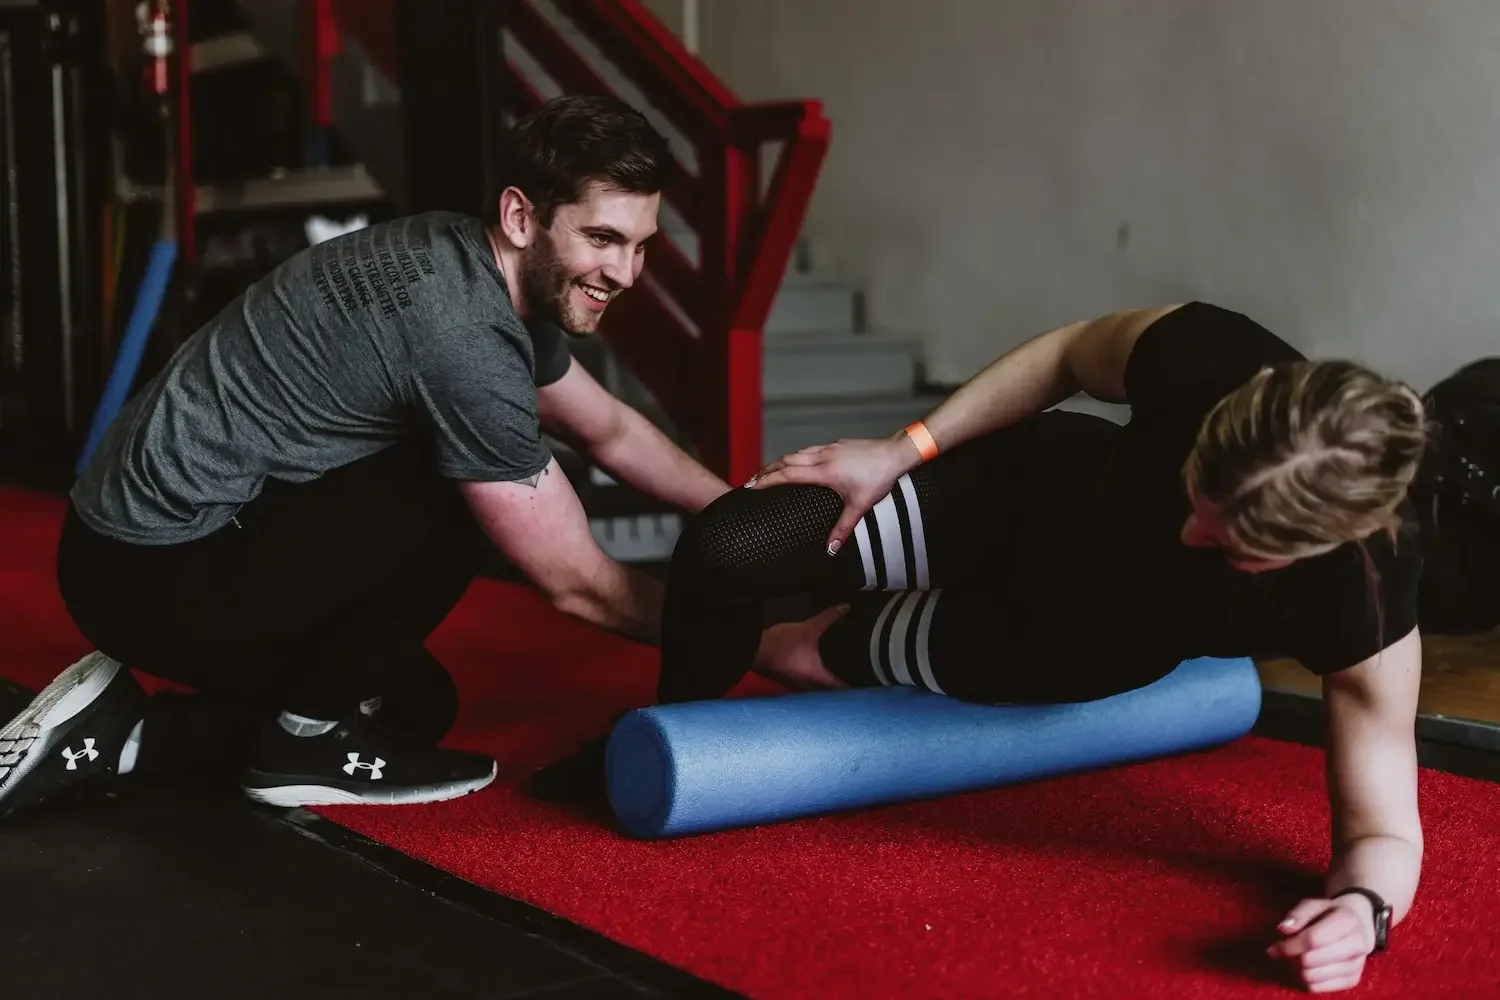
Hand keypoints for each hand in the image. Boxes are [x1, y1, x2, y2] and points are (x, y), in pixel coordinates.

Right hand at [747, 436, 917, 553]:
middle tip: (752, 479)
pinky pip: (810, 449)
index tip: (751, 486)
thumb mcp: (859, 506)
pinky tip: (799, 461)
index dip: (767, 480)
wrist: (895, 454)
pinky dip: (797, 456)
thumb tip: (830, 549)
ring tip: (769, 471)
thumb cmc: (878, 478)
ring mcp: (829, 448)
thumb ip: (843, 528)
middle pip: (786, 461)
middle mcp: (822, 457)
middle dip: (766, 470)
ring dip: (780, 461)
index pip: (787, 474)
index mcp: (824, 472)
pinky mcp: (837, 444)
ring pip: (797, 452)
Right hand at [752, 605, 851, 691]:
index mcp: (817, 678)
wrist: (752, 648)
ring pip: (818, 691)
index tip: (868, 685)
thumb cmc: (779, 644)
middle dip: (843, 689)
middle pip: (831, 694)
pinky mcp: (789, 681)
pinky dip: (815, 682)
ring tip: (840, 676)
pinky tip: (817, 673)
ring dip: (827, 687)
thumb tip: (845, 608)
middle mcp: (808, 687)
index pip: (841, 689)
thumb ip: (828, 618)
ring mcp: (797, 686)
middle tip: (856, 680)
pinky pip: (807, 686)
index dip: (855, 688)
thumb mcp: (808, 628)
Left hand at [1266, 896, 1376, 992]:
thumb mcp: (1312, 905)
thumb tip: (1282, 930)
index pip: (1312, 939)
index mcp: (1347, 921)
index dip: (1288, 946)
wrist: (1357, 926)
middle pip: (1310, 960)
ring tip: (1294, 959)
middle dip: (1290, 957)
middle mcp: (1357, 944)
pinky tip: (1304, 968)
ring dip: (1296, 970)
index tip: (1273, 948)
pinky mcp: (1352, 980)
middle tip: (1284, 952)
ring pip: (1313, 977)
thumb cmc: (1328, 914)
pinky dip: (1305, 980)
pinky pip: (1318, 988)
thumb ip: (1297, 914)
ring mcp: (1357, 965)